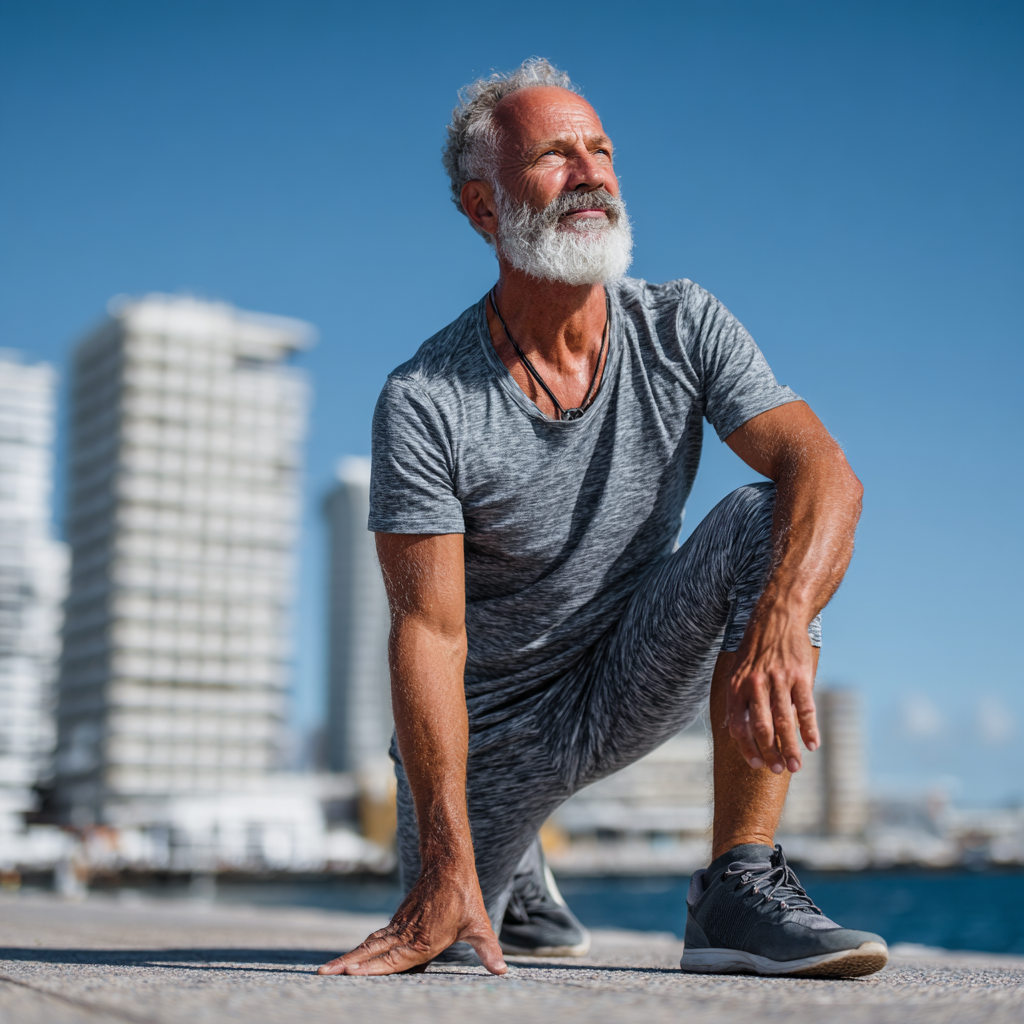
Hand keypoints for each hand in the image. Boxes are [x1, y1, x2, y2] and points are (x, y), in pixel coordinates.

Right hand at [317, 864, 506, 976]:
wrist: (448, 863)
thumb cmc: (464, 896)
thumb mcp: (479, 924)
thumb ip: (488, 950)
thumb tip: (503, 971)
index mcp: (423, 940)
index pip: (392, 960)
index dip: (371, 968)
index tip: (349, 972)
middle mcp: (406, 935)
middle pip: (371, 952)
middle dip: (347, 964)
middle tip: (323, 973)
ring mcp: (399, 927)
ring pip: (370, 945)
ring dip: (349, 957)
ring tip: (327, 969)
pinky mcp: (398, 921)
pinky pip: (376, 939)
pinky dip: (360, 950)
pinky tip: (352, 959)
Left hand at [724, 606, 819, 774]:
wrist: (776, 618)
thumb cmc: (755, 651)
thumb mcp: (737, 672)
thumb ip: (736, 701)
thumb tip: (730, 730)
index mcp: (737, 687)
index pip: (738, 725)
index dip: (746, 747)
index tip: (756, 764)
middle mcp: (755, 685)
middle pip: (761, 727)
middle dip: (769, 752)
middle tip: (777, 770)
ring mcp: (778, 680)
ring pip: (784, 721)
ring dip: (790, 747)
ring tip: (795, 767)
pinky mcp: (799, 675)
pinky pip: (804, 707)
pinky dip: (809, 729)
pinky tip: (812, 745)